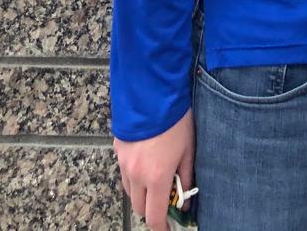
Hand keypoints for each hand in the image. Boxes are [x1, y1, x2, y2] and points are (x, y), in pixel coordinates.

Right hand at [114, 106, 193, 230]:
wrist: (152, 90)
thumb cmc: (176, 120)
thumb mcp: (189, 148)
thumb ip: (186, 177)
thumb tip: (184, 199)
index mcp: (156, 178)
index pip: (155, 216)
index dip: (162, 228)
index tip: (169, 230)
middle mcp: (136, 175)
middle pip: (139, 208)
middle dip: (152, 210)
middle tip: (166, 200)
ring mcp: (124, 163)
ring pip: (130, 192)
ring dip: (141, 193)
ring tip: (156, 180)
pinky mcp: (118, 150)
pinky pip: (124, 173)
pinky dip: (134, 177)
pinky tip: (146, 163)